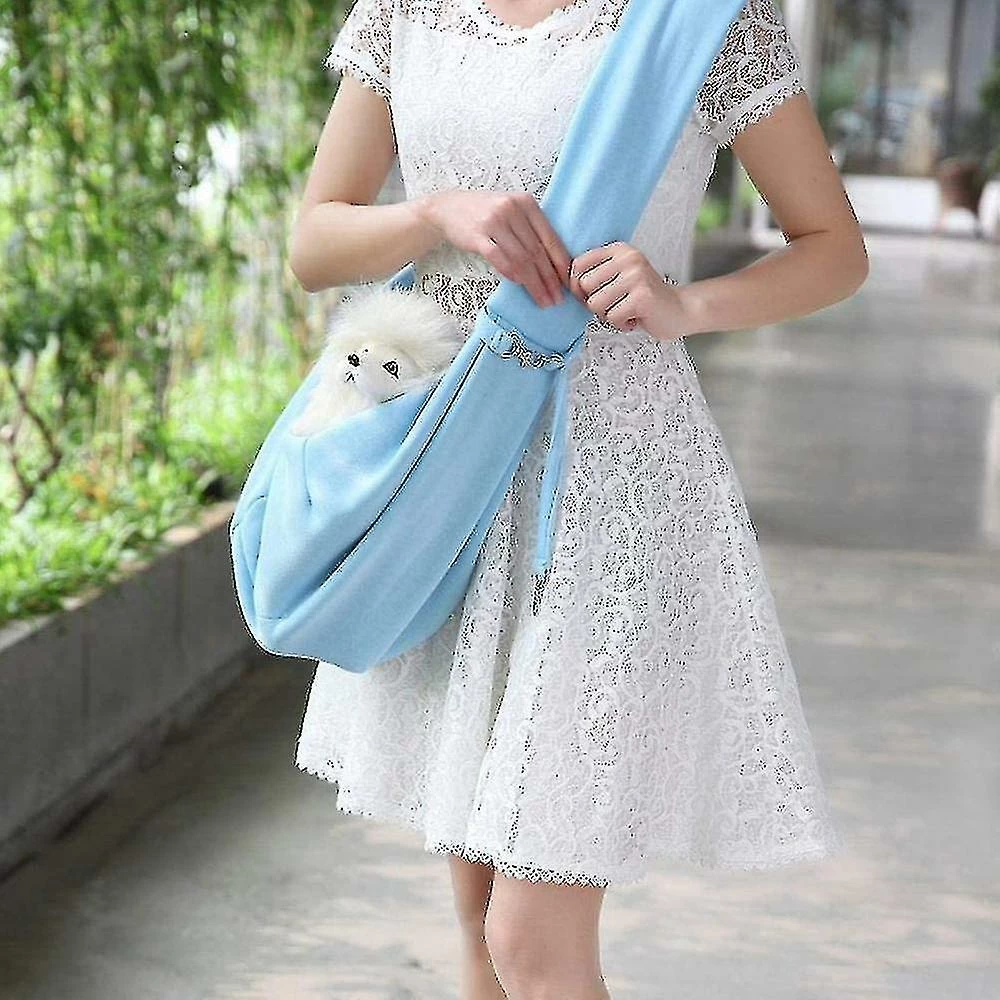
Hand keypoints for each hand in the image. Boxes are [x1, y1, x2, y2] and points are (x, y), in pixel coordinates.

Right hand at [415, 189, 571, 308]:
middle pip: (536, 251)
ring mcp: (494, 221)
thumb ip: (531, 230)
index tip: (567, 283)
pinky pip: (499, 258)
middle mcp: (512, 209)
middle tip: (556, 298)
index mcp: (526, 203)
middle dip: (549, 279)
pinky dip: (511, 273)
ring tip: (542, 299)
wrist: (448, 208)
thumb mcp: (512, 212)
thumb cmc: (485, 214)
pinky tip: (519, 284)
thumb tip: (555, 263)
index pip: (550, 238)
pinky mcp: (477, 235)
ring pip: (520, 258)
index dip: (560, 263)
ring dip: (533, 283)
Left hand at [566, 240, 698, 341]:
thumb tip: (565, 285)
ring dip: (607, 316)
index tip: (589, 296)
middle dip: (593, 303)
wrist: (680, 309)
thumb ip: (596, 276)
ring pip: (595, 303)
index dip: (575, 286)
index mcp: (618, 250)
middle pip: (584, 286)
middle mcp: (628, 258)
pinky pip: (612, 317)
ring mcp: (636, 276)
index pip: (578, 265)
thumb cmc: (644, 298)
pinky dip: (620, 325)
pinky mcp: (642, 296)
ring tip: (625, 312)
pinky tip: (634, 319)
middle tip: (612, 306)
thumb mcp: (619, 278)